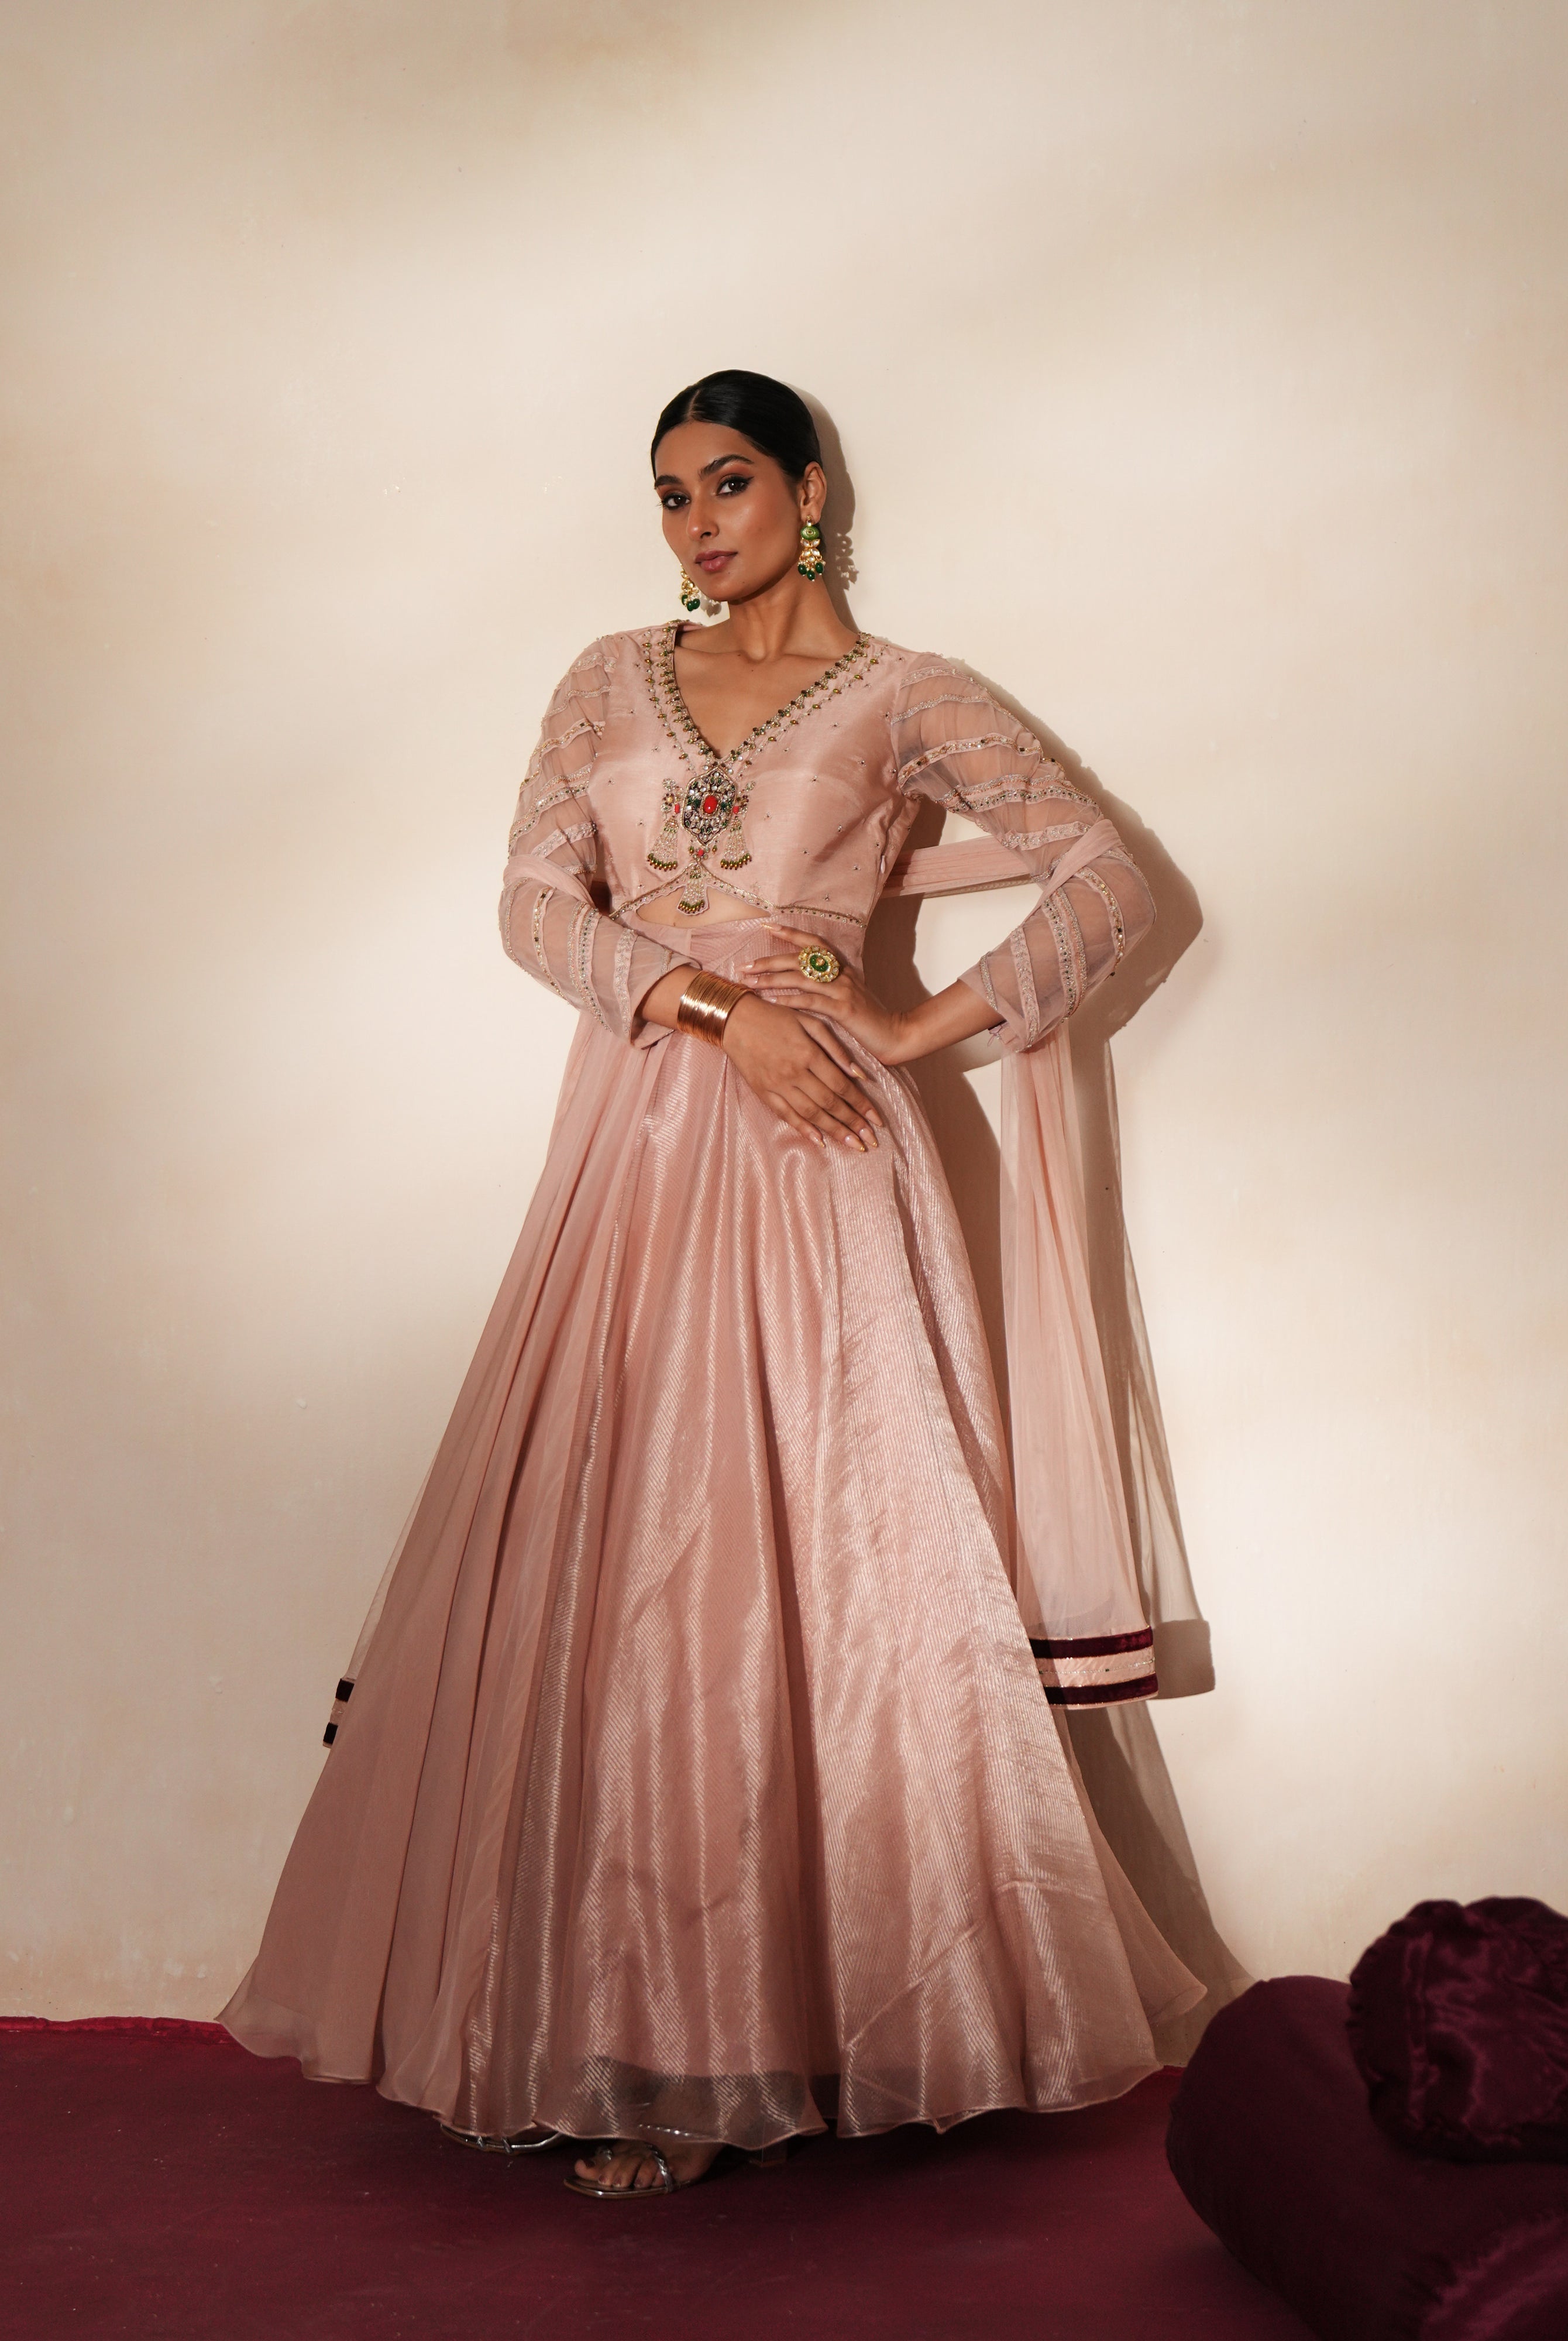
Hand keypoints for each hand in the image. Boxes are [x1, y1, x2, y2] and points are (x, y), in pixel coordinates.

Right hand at [720, 992, 884, 1152]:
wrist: (735, 1019)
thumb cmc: (776, 1016)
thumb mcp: (810, 1021)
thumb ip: (835, 1047)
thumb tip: (859, 1074)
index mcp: (809, 1054)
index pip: (841, 1086)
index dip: (861, 1105)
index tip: (877, 1119)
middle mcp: (794, 1073)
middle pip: (829, 1104)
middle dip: (853, 1124)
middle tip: (871, 1141)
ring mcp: (777, 1085)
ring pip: (811, 1114)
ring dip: (834, 1131)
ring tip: (853, 1144)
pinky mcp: (763, 1092)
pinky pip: (786, 1115)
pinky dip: (804, 1129)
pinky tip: (820, 1141)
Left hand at [739, 927, 912, 1064]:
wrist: (896, 1036)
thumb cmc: (869, 1019)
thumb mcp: (849, 996)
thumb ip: (829, 985)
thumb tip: (802, 979)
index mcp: (843, 968)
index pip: (814, 942)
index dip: (790, 933)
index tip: (766, 927)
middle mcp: (842, 974)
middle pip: (800, 959)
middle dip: (769, 961)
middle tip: (745, 966)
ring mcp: (844, 990)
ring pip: (802, 978)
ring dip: (773, 980)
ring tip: (751, 984)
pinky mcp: (845, 1009)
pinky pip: (812, 1001)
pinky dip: (790, 1001)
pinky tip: (773, 1003)